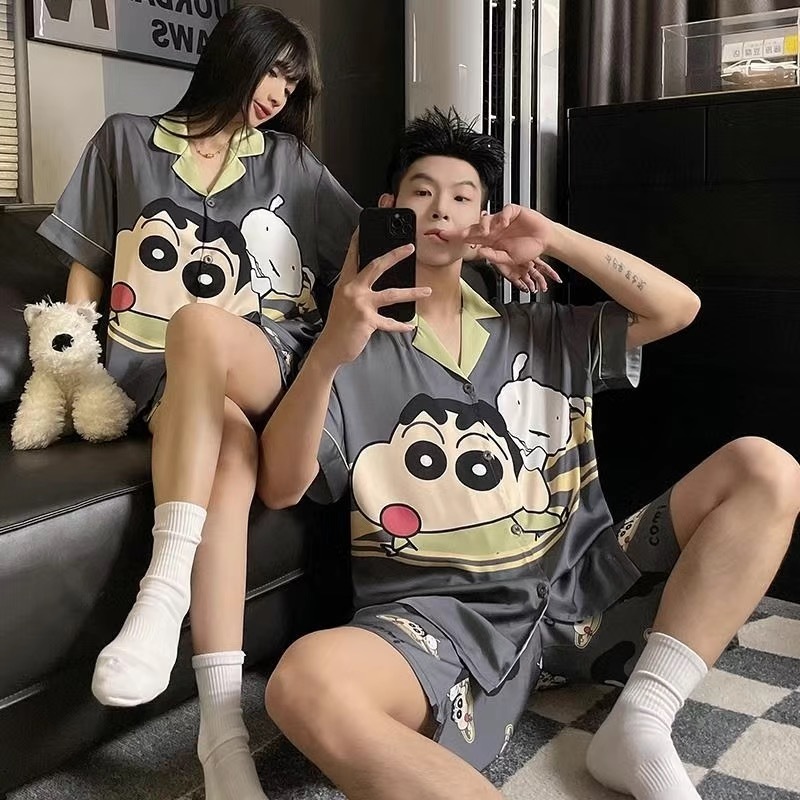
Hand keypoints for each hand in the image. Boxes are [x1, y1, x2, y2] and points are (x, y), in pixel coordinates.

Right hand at [313, 230, 430, 369]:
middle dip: (395, 255)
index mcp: (346, 283)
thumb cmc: (339, 324)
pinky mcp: (367, 320)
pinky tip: (410, 325)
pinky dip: (400, 325)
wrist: (330, 346)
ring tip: (427, 291)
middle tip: (410, 247)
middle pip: (376, 266)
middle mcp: (352, 290)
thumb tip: (374, 280)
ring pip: (391, 294)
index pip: (352, 257)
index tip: (364, 227)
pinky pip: (389, 322)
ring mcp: (360, 304)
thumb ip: (357, 289)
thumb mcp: (344, 301)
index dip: (358, 241)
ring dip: (412, 293)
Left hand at [448, 205, 562, 292]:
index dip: (457, 238)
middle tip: (455, 234)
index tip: (442, 238)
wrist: (545, 241)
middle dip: (463, 231)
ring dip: (485, 225)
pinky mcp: (514, 212)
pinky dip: (504, 216)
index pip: (470, 239)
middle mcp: (494, 229)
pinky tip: (506, 222)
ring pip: (487, 219)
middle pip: (474, 228)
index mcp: (491, 241)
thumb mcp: (510, 258)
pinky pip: (505, 211)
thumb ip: (496, 257)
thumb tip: (481, 254)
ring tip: (488, 232)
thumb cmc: (528, 249)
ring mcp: (503, 220)